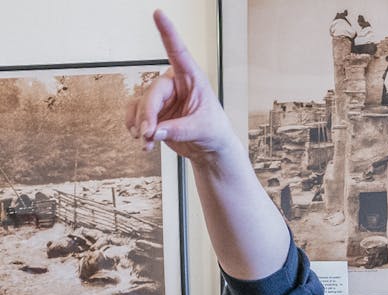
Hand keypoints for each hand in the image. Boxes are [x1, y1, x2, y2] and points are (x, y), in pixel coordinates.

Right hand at [125, 10, 240, 163]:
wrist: (210, 148)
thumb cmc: (213, 132)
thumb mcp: (202, 129)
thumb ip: (179, 130)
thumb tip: (155, 132)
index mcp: (192, 78)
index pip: (177, 52)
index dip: (168, 33)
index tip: (159, 13)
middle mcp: (174, 83)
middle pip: (152, 93)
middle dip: (148, 116)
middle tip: (149, 134)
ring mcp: (162, 97)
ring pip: (141, 106)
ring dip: (141, 126)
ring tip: (147, 143)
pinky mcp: (153, 111)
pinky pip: (134, 114)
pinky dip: (135, 128)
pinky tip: (142, 141)